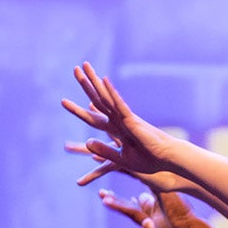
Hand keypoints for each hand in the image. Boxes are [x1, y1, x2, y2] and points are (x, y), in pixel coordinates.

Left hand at [62, 62, 185, 189]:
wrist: (165, 161)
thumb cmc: (147, 159)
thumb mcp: (120, 159)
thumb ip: (104, 151)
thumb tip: (87, 142)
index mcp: (114, 128)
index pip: (92, 116)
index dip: (77, 109)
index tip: (63, 101)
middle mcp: (118, 119)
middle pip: (98, 99)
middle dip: (87, 83)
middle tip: (75, 68)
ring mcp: (125, 118)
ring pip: (106, 97)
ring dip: (95, 82)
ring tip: (85, 66)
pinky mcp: (133, 121)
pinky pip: (120, 105)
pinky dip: (112, 94)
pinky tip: (104, 81)